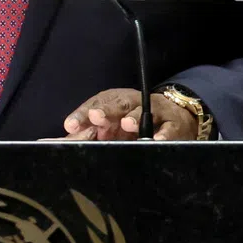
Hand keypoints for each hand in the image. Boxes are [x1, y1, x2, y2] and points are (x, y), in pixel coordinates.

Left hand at [58, 88, 198, 141]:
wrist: (175, 116)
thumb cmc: (136, 122)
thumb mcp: (114, 124)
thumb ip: (92, 131)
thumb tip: (66, 141)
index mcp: (116, 101)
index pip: (96, 104)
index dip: (83, 114)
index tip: (70, 125)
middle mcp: (133, 102)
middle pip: (119, 103)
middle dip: (107, 110)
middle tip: (96, 117)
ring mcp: (155, 111)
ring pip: (144, 111)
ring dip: (134, 118)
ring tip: (127, 125)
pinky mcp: (173, 123)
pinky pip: (168, 128)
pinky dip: (164, 133)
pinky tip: (157, 139)